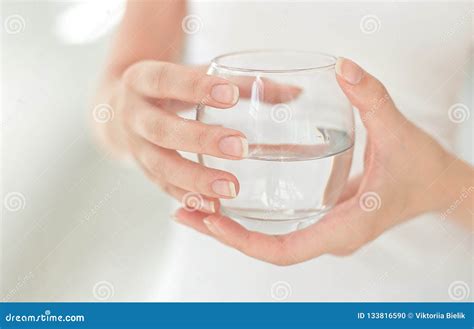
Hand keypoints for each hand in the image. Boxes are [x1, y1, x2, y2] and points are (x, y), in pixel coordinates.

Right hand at [94, 61, 298, 212]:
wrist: (118, 108)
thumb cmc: (168, 87)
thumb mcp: (191, 75)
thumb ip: (240, 83)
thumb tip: (296, 94)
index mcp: (141, 80)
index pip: (166, 81)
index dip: (195, 88)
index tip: (230, 95)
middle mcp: (132, 114)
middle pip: (161, 130)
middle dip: (200, 140)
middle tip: (240, 148)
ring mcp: (134, 147)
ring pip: (160, 166)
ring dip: (195, 180)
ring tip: (230, 189)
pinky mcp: (143, 170)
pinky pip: (163, 188)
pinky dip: (188, 198)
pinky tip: (214, 208)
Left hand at [174, 58, 458, 265]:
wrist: (437, 186)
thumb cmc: (421, 169)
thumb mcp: (399, 134)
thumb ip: (373, 100)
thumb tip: (344, 68)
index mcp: (345, 228)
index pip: (284, 251)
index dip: (244, 240)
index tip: (211, 220)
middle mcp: (329, 238)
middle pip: (265, 248)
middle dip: (223, 233)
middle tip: (182, 210)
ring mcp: (324, 232)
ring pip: (267, 241)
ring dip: (229, 228)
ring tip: (191, 205)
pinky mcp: (321, 221)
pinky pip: (277, 228)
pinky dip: (247, 219)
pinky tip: (225, 198)